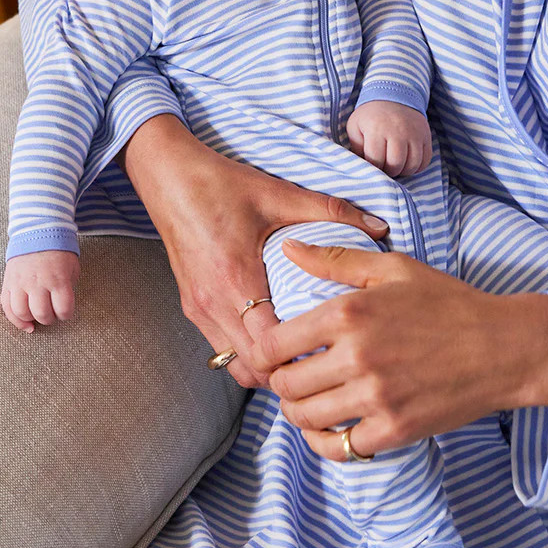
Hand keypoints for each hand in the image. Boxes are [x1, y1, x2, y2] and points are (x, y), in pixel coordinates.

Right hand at [1, 250, 79, 331]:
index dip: (66, 315)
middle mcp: (38, 283)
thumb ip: (69, 287)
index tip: (65, 313)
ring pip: (22, 313)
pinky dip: (15, 319)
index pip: (63, 309)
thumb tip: (63, 305)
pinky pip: (7, 307)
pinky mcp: (8, 283)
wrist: (38, 233)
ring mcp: (21, 283)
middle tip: (52, 315)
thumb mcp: (72, 267)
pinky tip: (25, 324)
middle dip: (50, 319)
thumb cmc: (58, 252)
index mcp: (58, 279)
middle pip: (42, 314)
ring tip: (38, 318)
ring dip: (32, 320)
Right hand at [119, 115, 389, 388]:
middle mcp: (212, 302)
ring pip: (234, 365)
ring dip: (266, 365)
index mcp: (234, 277)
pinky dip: (248, 351)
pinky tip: (274, 334)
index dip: (300, 356)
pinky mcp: (191, 307)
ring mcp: (197, 309)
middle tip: (324, 358)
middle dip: (288, 370)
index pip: (267, 346)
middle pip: (252, 368)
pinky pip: (221, 347)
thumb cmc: (221, 185)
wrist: (168, 177)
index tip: (332, 349)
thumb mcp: (279, 194)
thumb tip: (379, 228)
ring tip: (301, 351)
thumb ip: (331, 212)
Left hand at [252, 240, 547, 460]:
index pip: (274, 343)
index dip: (264, 350)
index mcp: (350, 313)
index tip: (274, 350)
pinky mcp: (394, 430)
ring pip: (305, 418)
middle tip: (291, 374)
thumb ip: (334, 259)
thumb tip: (286, 247)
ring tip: (308, 399)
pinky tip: (330, 426)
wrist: (504, 347)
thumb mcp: (393, 268)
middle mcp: (357, 357)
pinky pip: (338, 448)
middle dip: (279, 381)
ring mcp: (376, 398)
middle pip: (285, 384)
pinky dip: (325, 441)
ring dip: (297, 411)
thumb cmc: (448, 302)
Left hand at [346, 100, 432, 176]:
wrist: (394, 95)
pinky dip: (417, 166)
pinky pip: (425, 160)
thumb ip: (356, 148)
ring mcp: (414, 133)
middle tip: (385, 166)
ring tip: (396, 165)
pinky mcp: (425, 135)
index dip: (374, 168)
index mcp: (377, 129)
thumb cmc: (371, 116)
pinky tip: (408, 162)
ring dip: (403, 170)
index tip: (373, 164)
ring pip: (412, 164)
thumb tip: (363, 167)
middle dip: (389, 171)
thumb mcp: (355, 126)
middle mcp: (397, 131)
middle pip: (396, 164)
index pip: (376, 160)